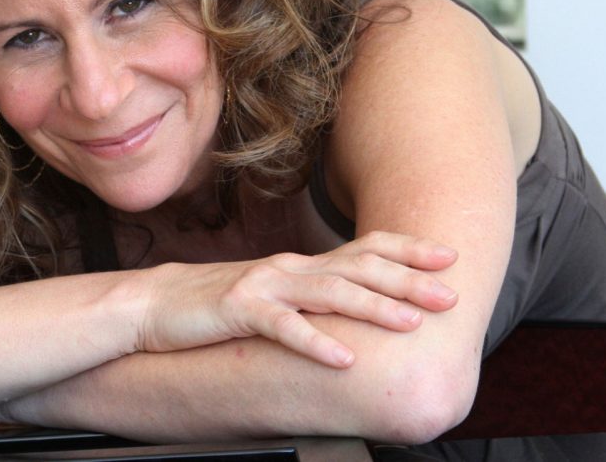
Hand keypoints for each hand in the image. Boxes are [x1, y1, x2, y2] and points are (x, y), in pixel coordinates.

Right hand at [136, 230, 458, 367]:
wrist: (155, 304)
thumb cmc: (218, 304)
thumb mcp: (273, 297)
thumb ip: (311, 298)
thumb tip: (357, 309)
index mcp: (301, 265)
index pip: (363, 249)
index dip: (408, 250)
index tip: (449, 256)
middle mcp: (289, 268)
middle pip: (358, 268)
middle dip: (408, 281)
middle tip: (449, 295)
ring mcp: (264, 287)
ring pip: (328, 293)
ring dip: (373, 307)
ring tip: (410, 324)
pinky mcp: (239, 310)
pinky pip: (283, 327)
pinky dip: (315, 341)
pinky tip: (342, 357)